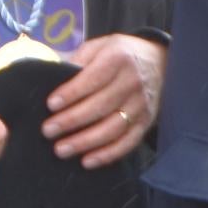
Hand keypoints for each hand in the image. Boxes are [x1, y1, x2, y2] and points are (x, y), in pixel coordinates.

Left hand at [47, 34, 165, 167]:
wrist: (159, 61)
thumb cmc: (120, 55)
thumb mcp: (99, 46)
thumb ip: (78, 59)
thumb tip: (52, 78)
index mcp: (118, 59)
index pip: (93, 79)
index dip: (71, 93)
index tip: (50, 105)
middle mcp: (132, 83)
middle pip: (101, 106)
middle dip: (71, 121)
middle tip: (48, 131)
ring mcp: (140, 105)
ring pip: (113, 128)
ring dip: (85, 142)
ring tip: (61, 149)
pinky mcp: (146, 122)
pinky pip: (127, 142)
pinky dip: (108, 154)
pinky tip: (87, 161)